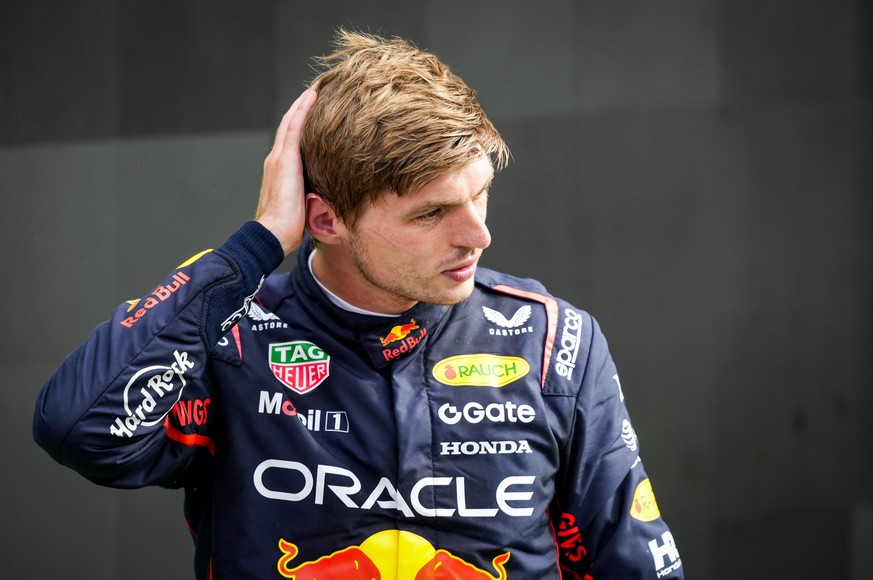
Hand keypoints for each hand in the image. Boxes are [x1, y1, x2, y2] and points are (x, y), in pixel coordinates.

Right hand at [255, 88, 317, 254]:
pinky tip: (312, 96)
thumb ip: (311, 194)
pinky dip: (302, 110)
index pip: (291, 140)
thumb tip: (329, 196)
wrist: (272, 233)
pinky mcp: (284, 159)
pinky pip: (294, 127)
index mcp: (280, 170)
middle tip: (315, 91)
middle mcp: (276, 159)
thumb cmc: (287, 228)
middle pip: (289, 126)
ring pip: (291, 122)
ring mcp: (279, 158)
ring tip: (315, 88)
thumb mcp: (302, 205)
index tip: (314, 110)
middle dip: (301, 108)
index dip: (300, 123)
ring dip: (302, 103)